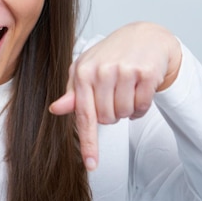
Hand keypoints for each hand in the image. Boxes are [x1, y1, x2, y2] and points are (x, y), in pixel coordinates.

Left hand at [49, 22, 181, 170]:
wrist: (146, 36)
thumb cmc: (111, 56)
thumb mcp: (87, 70)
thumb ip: (73, 93)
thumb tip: (55, 109)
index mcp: (82, 72)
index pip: (84, 115)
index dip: (89, 142)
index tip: (91, 164)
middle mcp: (102, 71)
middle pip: (107, 118)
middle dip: (112, 113)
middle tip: (114, 94)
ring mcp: (124, 71)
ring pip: (125, 114)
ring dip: (127, 109)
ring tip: (127, 89)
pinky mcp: (146, 73)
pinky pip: (142, 107)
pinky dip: (141, 106)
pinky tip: (140, 90)